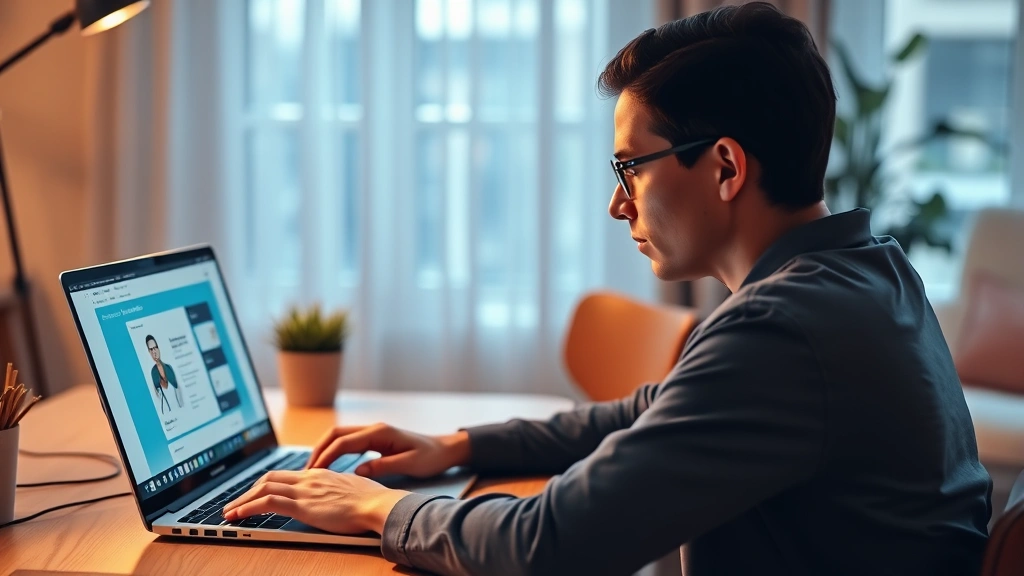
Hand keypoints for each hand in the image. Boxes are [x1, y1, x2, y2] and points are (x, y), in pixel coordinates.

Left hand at [222, 468, 409, 533]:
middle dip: (248, 490)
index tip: (257, 492)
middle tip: (236, 503)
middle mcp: (309, 478)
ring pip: (262, 489)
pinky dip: (246, 508)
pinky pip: (266, 503)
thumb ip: (338, 491)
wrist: (377, 504)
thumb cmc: (372, 501)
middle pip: (269, 478)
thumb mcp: (352, 490)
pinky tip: (236, 517)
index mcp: (321, 474)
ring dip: (241, 501)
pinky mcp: (301, 505)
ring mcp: (304, 490)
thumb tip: (336, 497)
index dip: (267, 483)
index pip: (286, 475)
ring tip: (228, 513)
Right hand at [306, 423, 470, 478]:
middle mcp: (374, 429)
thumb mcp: (409, 464)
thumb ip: (383, 466)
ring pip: (340, 437)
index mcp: (380, 432)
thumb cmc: (431, 457)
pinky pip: (348, 443)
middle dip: (319, 450)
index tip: (314, 472)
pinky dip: (335, 451)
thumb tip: (357, 471)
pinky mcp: (375, 440)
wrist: (445, 449)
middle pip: (336, 434)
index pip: (344, 442)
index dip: (326, 456)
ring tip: (314, 469)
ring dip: (325, 450)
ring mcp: (373, 433)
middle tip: (307, 471)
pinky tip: (330, 466)